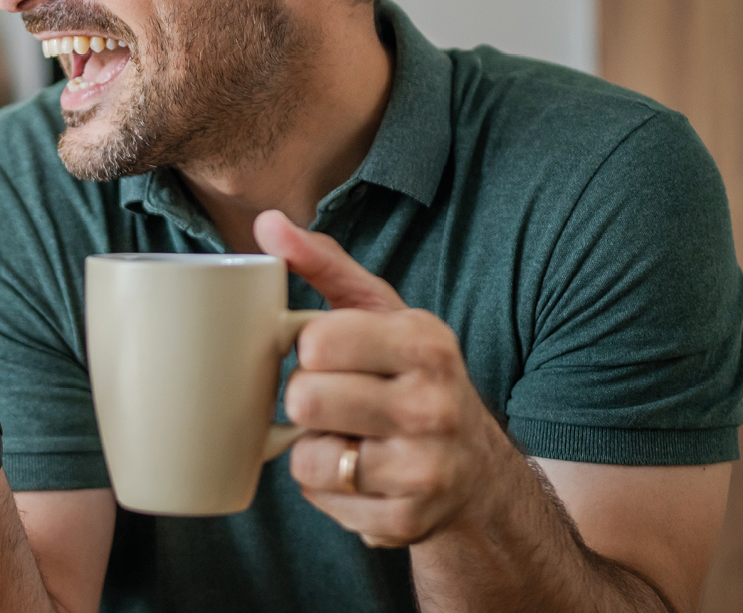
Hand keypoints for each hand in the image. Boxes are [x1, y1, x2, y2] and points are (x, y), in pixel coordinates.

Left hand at [257, 210, 520, 547]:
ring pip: (308, 456)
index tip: (328, 353)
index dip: (308, 349)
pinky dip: (328, 488)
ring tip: (348, 437)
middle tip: (336, 401)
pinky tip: (359, 474)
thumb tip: (268, 223)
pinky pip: (321, 498)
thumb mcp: (380, 314)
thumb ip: (323, 264)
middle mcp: (434, 405)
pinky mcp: (406, 520)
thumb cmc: (408, 377)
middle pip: (306, 399)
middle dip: (306, 400)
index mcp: (425, 343)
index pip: (318, 341)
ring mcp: (425, 468)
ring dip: (313, 448)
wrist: (474, 470)